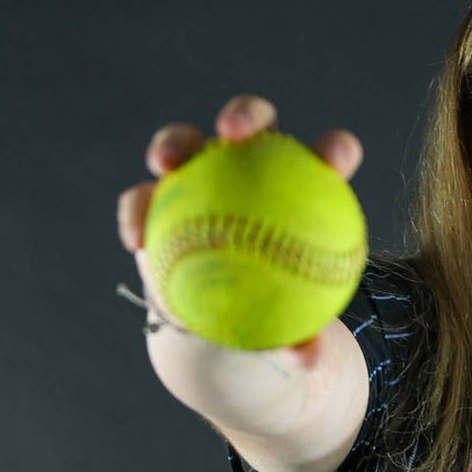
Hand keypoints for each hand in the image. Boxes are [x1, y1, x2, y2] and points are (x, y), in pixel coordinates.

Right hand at [116, 94, 363, 326]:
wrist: (220, 329)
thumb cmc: (269, 324)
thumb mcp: (289, 336)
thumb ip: (301, 339)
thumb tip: (309, 357)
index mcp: (301, 192)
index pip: (326, 160)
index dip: (334, 150)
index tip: (336, 161)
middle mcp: (249, 170)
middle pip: (252, 126)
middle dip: (246, 114)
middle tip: (237, 133)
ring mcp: (198, 180)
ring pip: (185, 146)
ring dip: (172, 144)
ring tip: (164, 164)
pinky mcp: (157, 201)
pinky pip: (143, 200)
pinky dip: (137, 214)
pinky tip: (134, 238)